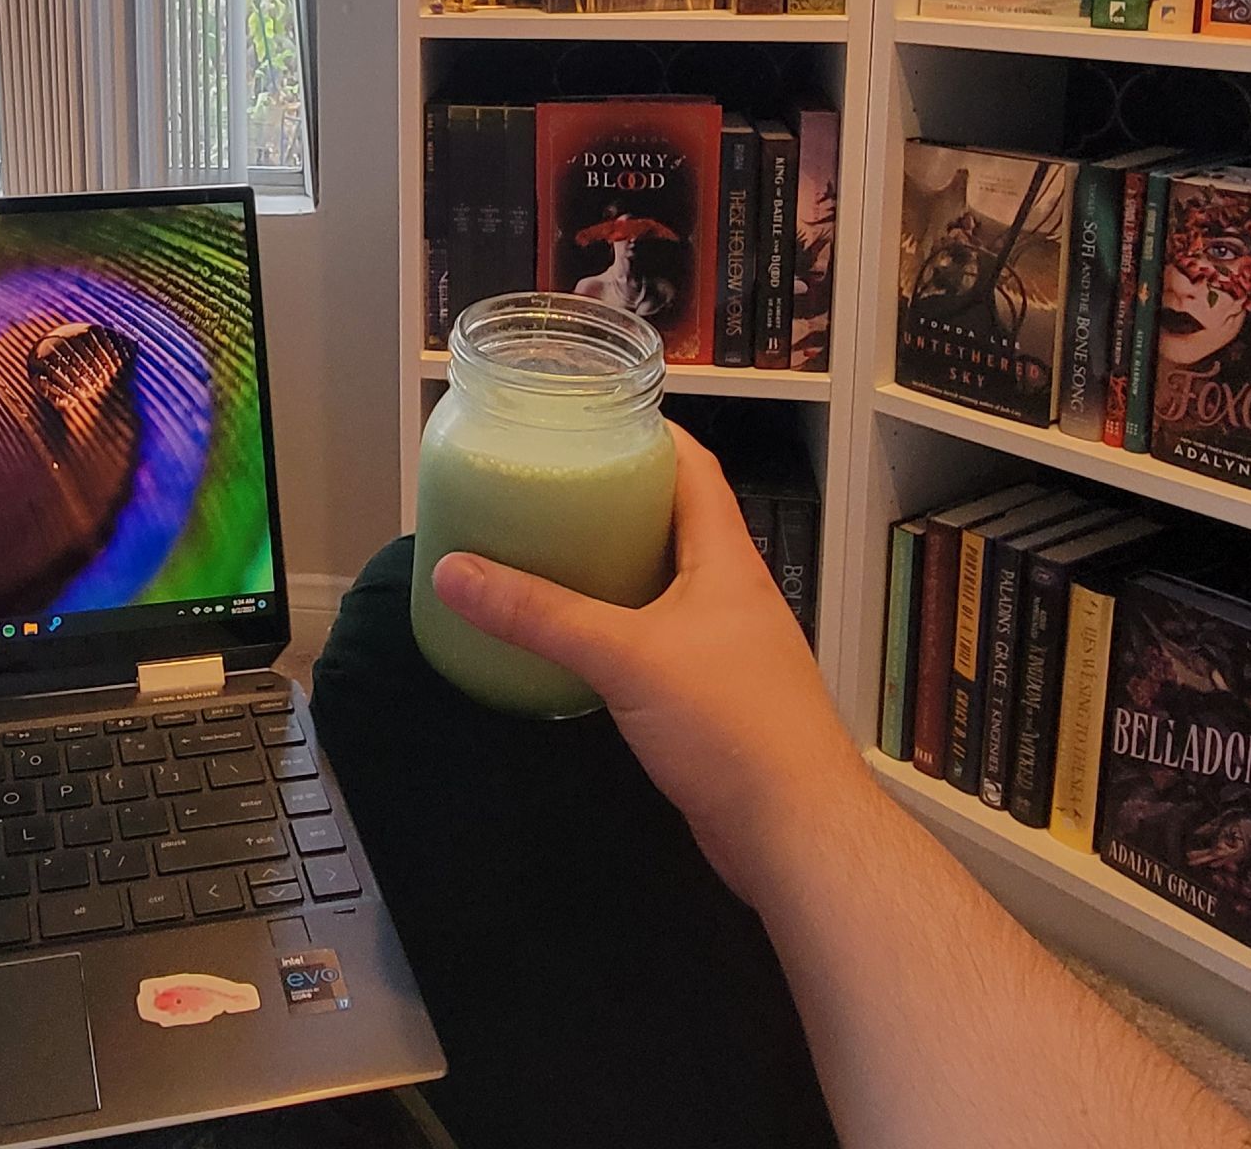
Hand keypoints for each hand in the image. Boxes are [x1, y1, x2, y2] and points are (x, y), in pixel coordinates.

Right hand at [431, 421, 877, 911]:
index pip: (693, 469)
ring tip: (545, 549)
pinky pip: (655, 640)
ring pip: (662, 583)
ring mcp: (725, 649)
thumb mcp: (625, 657)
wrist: (798, 835)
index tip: (590, 416)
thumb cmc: (733, 727)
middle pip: (672, 522)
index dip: (648, 433)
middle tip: (547, 482)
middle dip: (613, 499)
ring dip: (611, 566)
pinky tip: (571, 638)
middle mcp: (730, 594)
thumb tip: (452, 571)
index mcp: (725, 559)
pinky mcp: (711, 699)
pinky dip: (614, 626)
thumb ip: (538, 615)